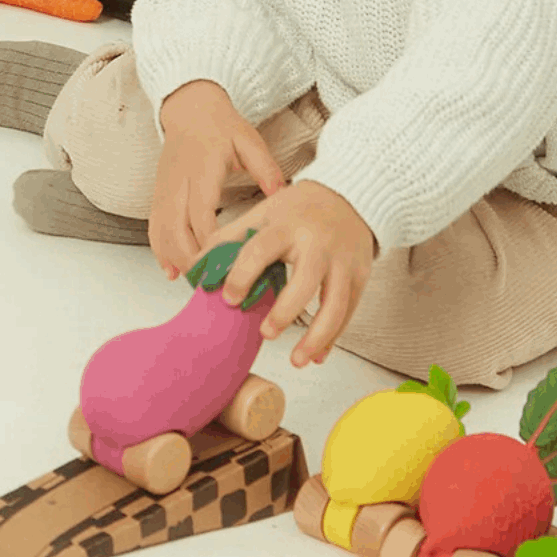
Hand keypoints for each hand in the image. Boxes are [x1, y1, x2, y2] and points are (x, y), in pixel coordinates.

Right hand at [149, 80, 284, 278]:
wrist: (190, 108)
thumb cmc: (220, 126)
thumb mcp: (249, 141)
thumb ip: (266, 168)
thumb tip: (283, 195)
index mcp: (203, 171)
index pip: (201, 214)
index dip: (208, 243)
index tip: (222, 265)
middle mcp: (179, 183)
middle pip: (177, 229)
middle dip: (192, 259)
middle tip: (211, 284)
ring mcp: (165, 189)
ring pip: (162, 231)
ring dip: (175, 259)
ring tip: (193, 283)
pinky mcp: (159, 194)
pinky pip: (154, 227)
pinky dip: (160, 251)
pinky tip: (171, 270)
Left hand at [211, 179, 375, 368]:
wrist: (350, 196)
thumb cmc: (299, 209)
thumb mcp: (263, 213)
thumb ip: (229, 239)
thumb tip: (196, 269)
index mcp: (287, 225)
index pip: (261, 250)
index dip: (242, 275)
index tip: (229, 299)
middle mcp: (318, 243)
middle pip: (305, 282)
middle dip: (285, 311)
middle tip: (265, 334)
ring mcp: (342, 261)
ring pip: (335, 304)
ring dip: (316, 336)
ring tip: (296, 360)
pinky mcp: (359, 276)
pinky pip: (348, 312)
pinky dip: (333, 337)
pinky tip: (316, 355)